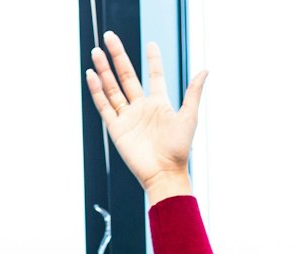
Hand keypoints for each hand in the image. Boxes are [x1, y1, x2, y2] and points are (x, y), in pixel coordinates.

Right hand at [86, 31, 206, 203]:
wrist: (165, 172)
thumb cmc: (179, 149)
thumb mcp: (189, 116)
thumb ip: (193, 92)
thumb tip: (205, 70)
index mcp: (159, 104)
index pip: (154, 76)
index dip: (153, 61)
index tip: (151, 45)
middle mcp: (142, 108)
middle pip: (127, 76)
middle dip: (118, 56)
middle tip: (110, 37)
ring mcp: (128, 117)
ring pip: (112, 88)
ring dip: (104, 70)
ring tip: (96, 52)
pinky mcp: (116, 129)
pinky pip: (104, 106)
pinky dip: (97, 91)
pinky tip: (92, 75)